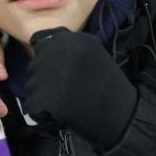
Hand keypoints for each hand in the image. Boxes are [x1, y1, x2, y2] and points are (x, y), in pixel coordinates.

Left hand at [23, 29, 138, 152]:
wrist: (123, 117)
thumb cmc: (109, 90)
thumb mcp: (92, 55)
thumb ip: (66, 48)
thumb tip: (36, 41)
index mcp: (75, 38)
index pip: (43, 46)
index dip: (51, 65)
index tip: (68, 77)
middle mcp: (61, 50)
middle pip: (35, 67)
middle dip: (46, 83)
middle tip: (70, 93)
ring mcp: (52, 72)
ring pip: (32, 87)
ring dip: (44, 99)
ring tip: (69, 103)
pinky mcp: (47, 96)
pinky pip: (33, 106)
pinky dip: (44, 116)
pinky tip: (64, 115)